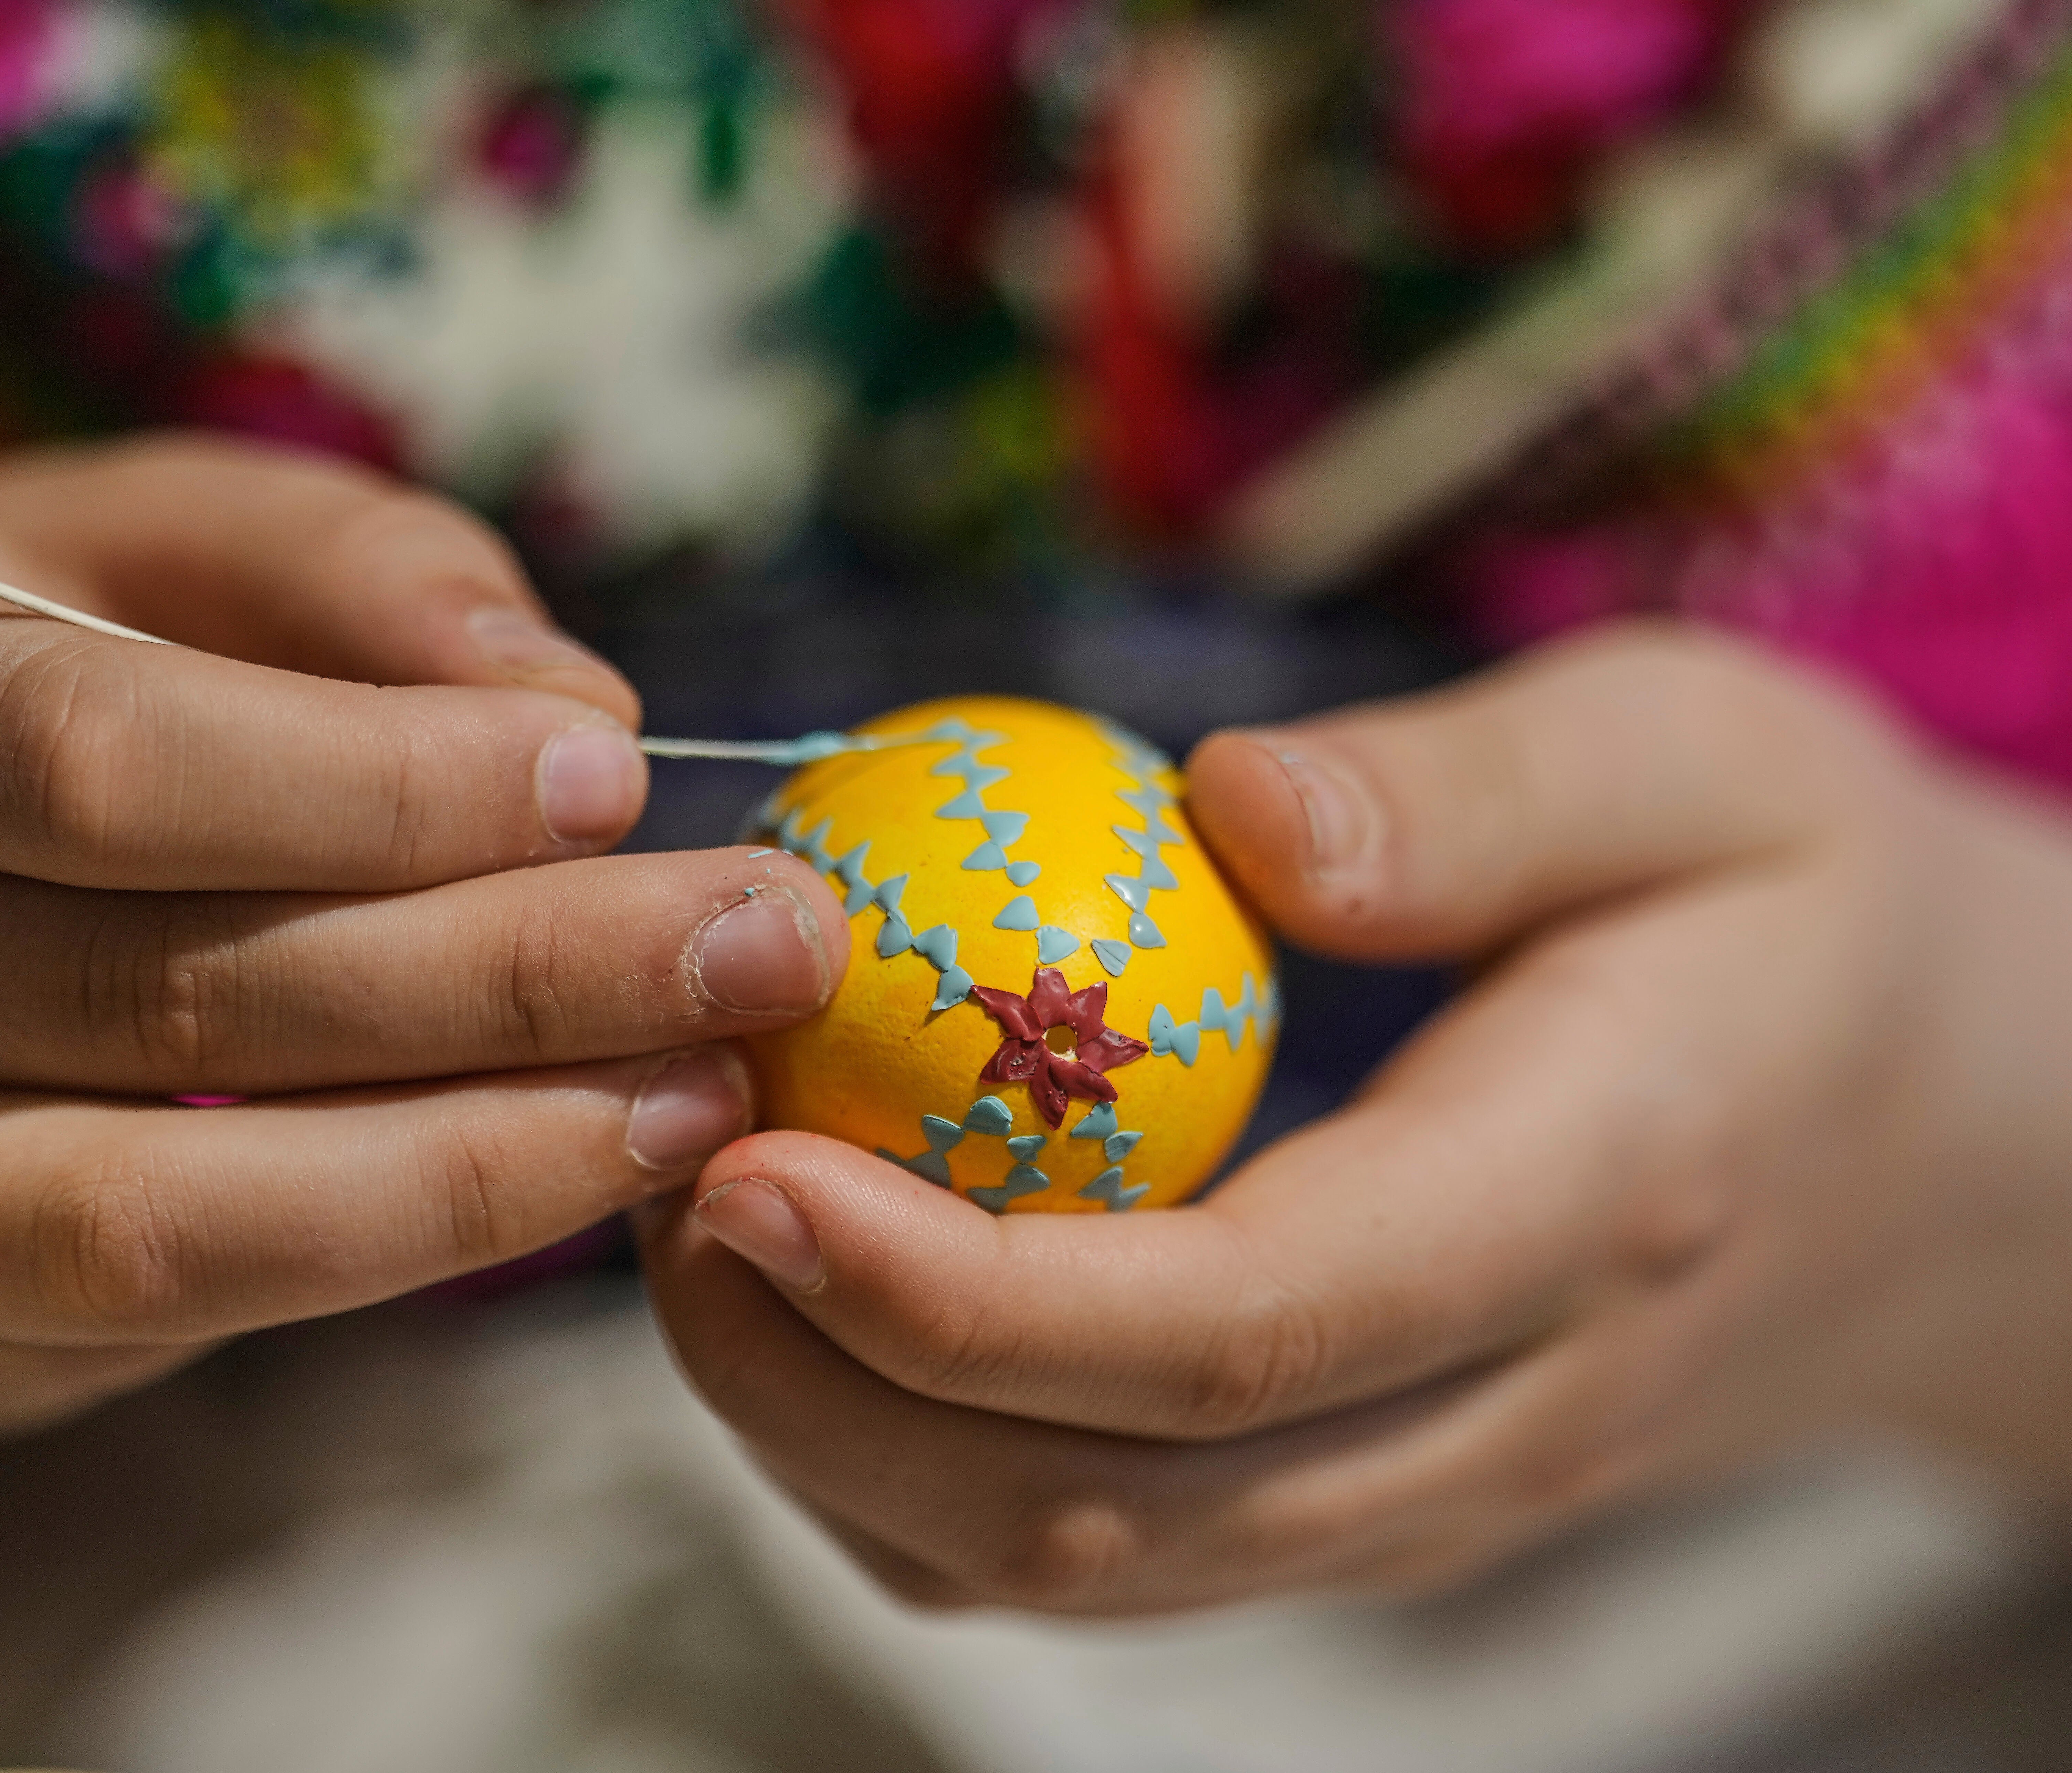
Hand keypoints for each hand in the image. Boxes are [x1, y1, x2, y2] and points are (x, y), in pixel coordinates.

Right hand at [0, 435, 847, 1435]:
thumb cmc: (2, 661)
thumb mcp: (140, 538)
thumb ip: (343, 570)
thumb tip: (564, 708)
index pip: (91, 760)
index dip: (381, 786)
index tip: (618, 784)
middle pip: (152, 993)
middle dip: (503, 980)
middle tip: (758, 954)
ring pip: (152, 1215)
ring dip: (471, 1168)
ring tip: (701, 1098)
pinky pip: (145, 1322)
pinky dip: (378, 1250)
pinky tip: (560, 1168)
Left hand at [642, 623, 2071, 1613]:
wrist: (1945, 1132)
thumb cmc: (1800, 898)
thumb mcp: (1697, 758)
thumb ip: (1478, 793)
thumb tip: (1225, 812)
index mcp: (1583, 1211)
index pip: (1232, 1329)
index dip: (958, 1288)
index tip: (741, 1165)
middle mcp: (1493, 1411)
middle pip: (1108, 1504)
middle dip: (826, 1382)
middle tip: (653, 1174)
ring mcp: (1421, 1494)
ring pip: (1077, 1569)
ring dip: (837, 1434)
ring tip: (693, 1225)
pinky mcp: (1359, 1499)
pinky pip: (1097, 1552)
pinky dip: (911, 1458)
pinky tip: (819, 1292)